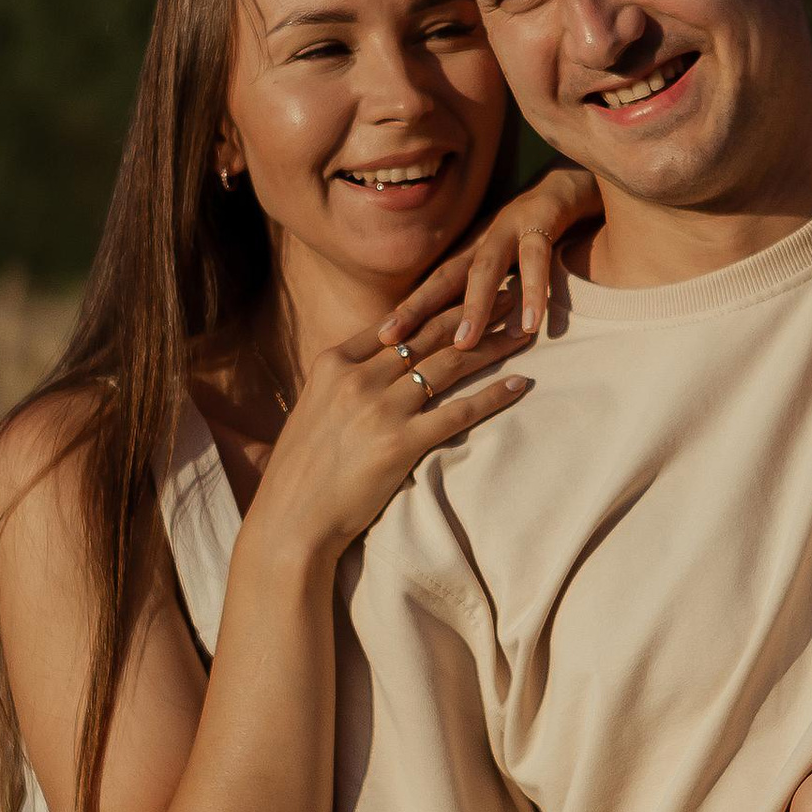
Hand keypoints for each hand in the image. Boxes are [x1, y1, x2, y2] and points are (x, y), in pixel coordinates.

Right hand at [253, 306, 531, 562]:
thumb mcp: (315, 408)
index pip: (397, 322)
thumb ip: (345, 381)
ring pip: (449, 366)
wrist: (291, 520)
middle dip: (473, 313)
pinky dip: (494, 396)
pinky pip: (459, 412)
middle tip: (506, 298)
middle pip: (428, 336)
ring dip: (492, 347)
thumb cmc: (302, 471)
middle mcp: (358, 378)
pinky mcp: (401, 443)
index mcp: (334, 363)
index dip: (437, 304)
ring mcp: (380, 409)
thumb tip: (381, 362)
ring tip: (521, 334)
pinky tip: (519, 384)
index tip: (466, 291)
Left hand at [379, 164, 600, 353]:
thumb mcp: (516, 258)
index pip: (436, 283)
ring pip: (487, 267)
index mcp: (477, 247)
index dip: (408, 310)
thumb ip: (497, 288)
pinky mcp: (547, 216)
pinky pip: (538, 257)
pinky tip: (531, 323)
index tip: (380, 339)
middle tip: (391, 341)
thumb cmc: (549, 226)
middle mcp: (487, 234)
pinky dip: (533, 290)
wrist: (584, 174)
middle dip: (417, 307)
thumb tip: (472, 334)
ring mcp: (514, 223)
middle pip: (446, 275)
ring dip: (474, 305)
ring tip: (463, 344)